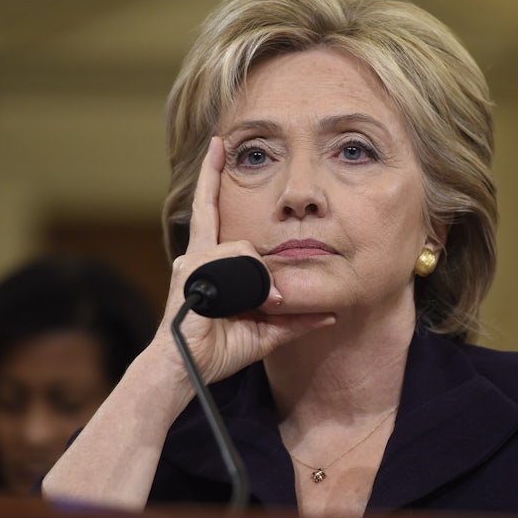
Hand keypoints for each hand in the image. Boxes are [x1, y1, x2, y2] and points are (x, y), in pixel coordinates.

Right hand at [151, 137, 334, 392]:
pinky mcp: (192, 271)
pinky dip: (251, 282)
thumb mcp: (267, 332)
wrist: (186, 372)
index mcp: (209, 263)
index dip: (211, 179)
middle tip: (225, 164)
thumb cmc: (218, 352)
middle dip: (216, 183)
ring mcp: (191, 262)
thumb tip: (331, 315)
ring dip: (258, 278)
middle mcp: (196, 256)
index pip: (210, 211)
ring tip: (260, 304)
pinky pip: (235, 261)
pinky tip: (248, 301)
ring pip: (242, 248)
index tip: (216, 145)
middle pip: (218, 215)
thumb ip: (296, 319)